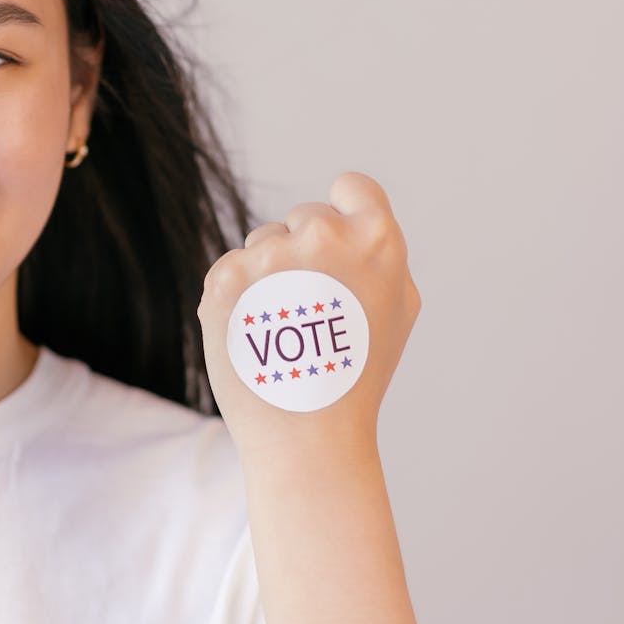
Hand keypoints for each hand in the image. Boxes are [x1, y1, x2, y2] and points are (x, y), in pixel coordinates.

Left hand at [196, 171, 421, 455]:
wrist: (307, 437)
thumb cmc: (357, 376)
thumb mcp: (398, 308)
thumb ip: (381, 255)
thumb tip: (355, 225)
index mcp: (376, 238)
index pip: (352, 187)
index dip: (344, 211)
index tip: (337, 245)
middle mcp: (324, 235)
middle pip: (304, 218)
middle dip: (305, 253)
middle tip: (312, 311)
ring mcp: (271, 254)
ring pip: (263, 243)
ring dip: (268, 275)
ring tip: (284, 330)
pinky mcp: (226, 277)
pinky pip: (231, 268)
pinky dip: (237, 298)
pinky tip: (254, 335)